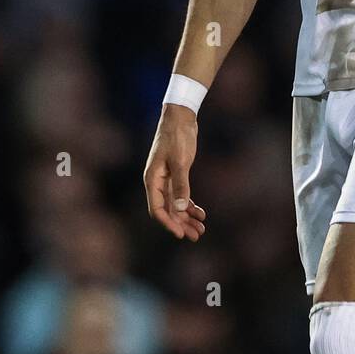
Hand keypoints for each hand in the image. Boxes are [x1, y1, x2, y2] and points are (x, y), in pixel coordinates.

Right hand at [143, 104, 206, 240]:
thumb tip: (182, 208)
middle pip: (168, 210)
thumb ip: (181, 184)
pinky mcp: (176, 175)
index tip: (181, 234)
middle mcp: (157, 182)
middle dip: (181, 224)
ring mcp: (166, 179)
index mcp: (152, 180)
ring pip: (176, 205)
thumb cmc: (177, 137)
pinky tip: (201, 213)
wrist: (180, 117)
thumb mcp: (180, 161)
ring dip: (187, 217)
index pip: (157, 209)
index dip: (168, 223)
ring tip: (201, 229)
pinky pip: (181, 196)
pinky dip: (191, 205)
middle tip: (196, 236)